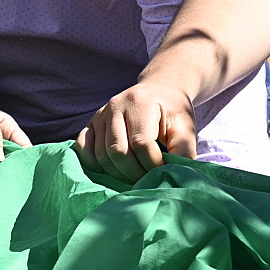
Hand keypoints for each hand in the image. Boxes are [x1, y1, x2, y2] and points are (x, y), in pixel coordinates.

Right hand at [78, 79, 198, 185]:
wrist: (159, 90)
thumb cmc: (173, 111)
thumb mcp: (186, 127)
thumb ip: (183, 151)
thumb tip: (174, 175)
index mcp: (140, 103)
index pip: (141, 143)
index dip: (152, 164)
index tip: (163, 171)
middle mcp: (115, 106)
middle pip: (118, 151)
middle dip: (134, 172)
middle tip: (148, 179)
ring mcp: (100, 114)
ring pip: (102, 154)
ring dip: (118, 173)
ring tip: (136, 177)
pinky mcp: (91, 123)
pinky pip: (83, 147)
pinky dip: (94, 164)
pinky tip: (111, 170)